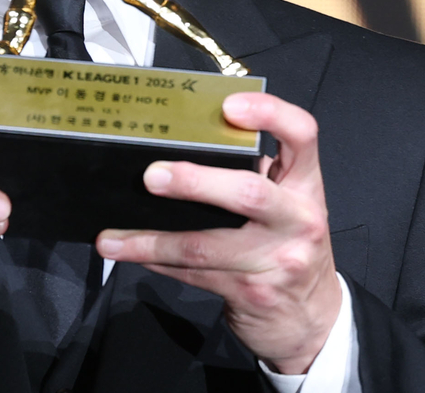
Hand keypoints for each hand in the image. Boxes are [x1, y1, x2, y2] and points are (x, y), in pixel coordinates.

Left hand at [95, 93, 338, 373]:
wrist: (312, 319)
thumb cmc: (288, 243)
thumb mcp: (287, 202)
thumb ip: (251, 172)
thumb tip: (182, 143)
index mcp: (305, 184)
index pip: (302, 134)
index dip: (269, 113)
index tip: (229, 106)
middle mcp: (298, 219)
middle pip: (247, 192)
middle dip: (194, 183)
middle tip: (152, 176)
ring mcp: (278, 260)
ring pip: (205, 246)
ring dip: (153, 239)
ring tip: (113, 237)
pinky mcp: (252, 293)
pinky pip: (195, 274)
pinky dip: (159, 262)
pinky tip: (134, 253)